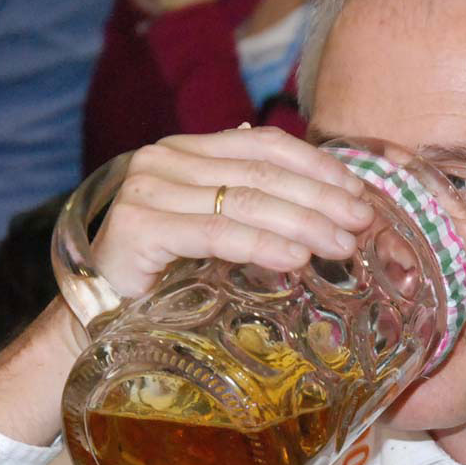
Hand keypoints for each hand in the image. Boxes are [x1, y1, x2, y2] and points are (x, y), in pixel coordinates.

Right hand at [0, 127, 373, 446]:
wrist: (101, 321)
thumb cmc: (169, 277)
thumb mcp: (219, 230)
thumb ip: (258, 203)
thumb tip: (330, 194)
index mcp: (189, 151)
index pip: (264, 143)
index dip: (317, 165)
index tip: (360, 190)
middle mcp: (164, 159)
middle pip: (261, 172)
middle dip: (320, 198)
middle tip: (363, 223)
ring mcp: (147, 190)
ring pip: (244, 201)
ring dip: (303, 224)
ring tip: (342, 245)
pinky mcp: (138, 228)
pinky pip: (215, 234)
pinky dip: (261, 245)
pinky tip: (297, 260)